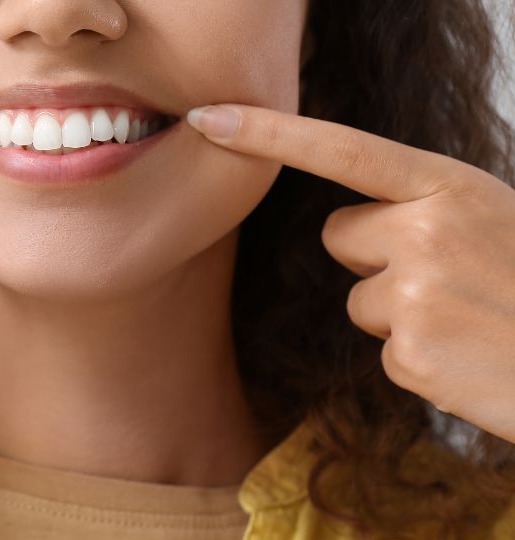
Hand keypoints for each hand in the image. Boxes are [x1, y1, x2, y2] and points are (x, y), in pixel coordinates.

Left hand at [188, 103, 514, 443]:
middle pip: (340, 235)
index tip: (209, 116)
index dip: (269, 133)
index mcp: (449, 187)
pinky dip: (419, 360)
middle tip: (452, 280)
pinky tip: (467, 357)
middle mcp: (426, 230)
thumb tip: (348, 227)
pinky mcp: (409, 354)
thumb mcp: (489, 218)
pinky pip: (382, 350)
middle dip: (378, 259)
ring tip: (467, 321)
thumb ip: (422, 207)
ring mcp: (416, 292)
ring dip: (401, 314)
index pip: (341, 150)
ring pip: (358, 300)